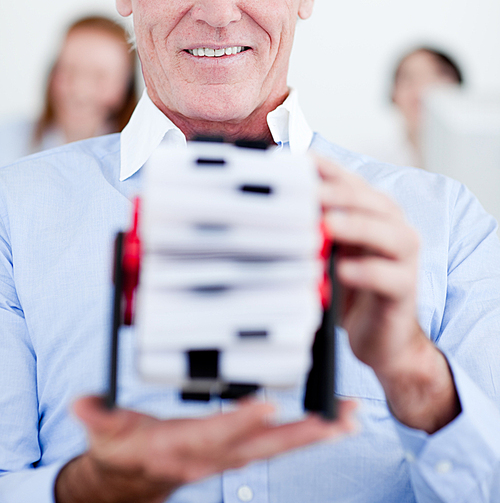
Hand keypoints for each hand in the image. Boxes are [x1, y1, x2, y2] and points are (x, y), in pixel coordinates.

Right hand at [55, 396, 356, 502]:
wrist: (132, 482)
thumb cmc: (124, 451)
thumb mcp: (105, 433)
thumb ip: (98, 416)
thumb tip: (84, 401)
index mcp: (180, 448)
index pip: (214, 435)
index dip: (240, 422)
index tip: (268, 406)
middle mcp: (211, 457)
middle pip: (262, 446)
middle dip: (302, 434)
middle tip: (338, 419)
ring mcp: (227, 459)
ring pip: (277, 446)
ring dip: (315, 434)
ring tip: (348, 418)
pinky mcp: (236, 453)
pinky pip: (276, 444)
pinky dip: (305, 434)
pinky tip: (330, 423)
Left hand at [316, 155, 459, 432]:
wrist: (382, 338)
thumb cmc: (350, 288)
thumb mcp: (328, 250)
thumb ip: (313, 226)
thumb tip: (275, 202)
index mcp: (373, 212)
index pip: (349, 180)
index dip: (326, 168)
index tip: (297, 160)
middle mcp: (394, 227)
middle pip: (369, 200)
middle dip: (337, 193)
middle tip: (308, 193)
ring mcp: (405, 258)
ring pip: (388, 234)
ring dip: (356, 226)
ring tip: (327, 224)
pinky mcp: (406, 290)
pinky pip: (389, 277)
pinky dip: (365, 272)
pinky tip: (341, 270)